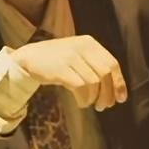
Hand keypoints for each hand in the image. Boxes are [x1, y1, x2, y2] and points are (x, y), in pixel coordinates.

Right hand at [11, 33, 128, 110]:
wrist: (28, 58)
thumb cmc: (56, 61)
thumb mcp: (78, 57)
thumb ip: (95, 68)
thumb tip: (115, 92)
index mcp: (90, 43)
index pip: (112, 64)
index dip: (119, 83)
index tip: (121, 99)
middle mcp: (82, 47)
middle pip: (105, 74)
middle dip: (107, 94)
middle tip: (102, 106)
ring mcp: (71, 57)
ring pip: (94, 82)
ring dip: (93, 98)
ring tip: (88, 104)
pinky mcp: (61, 68)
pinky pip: (80, 87)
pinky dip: (83, 98)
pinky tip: (80, 103)